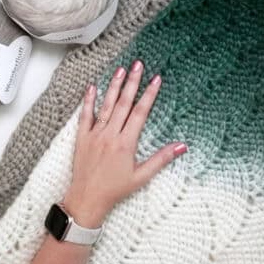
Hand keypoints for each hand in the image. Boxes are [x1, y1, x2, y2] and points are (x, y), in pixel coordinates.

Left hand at [62, 59, 187, 227]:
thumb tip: (182, 146)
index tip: (156, 79)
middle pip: (124, 103)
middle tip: (138, 65)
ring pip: (106, 105)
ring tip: (120, 69)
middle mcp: (110, 135)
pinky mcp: (82, 138)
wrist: (87, 199)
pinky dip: (88, 101)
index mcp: (126, 143)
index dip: (149, 94)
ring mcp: (95, 135)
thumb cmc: (115, 190)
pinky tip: (92, 87)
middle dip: (133, 82)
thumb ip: (161, 159)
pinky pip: (85, 115)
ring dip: (114, 86)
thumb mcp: (142, 176)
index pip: (140, 112)